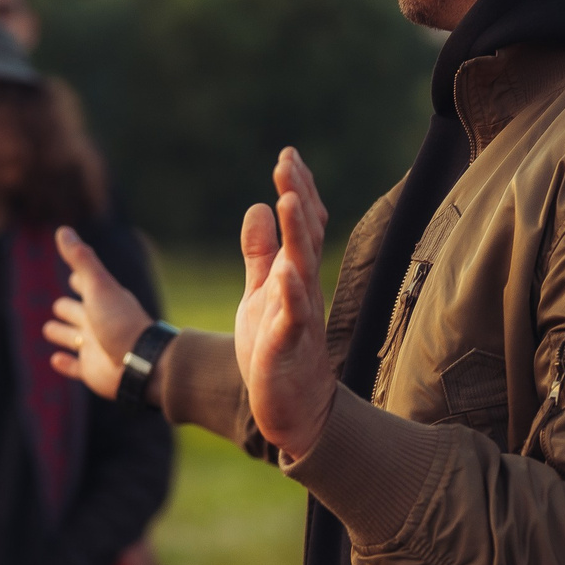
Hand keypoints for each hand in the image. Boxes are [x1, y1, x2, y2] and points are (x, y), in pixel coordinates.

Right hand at [45, 227, 153, 398]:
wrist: (140, 362)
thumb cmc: (118, 320)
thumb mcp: (97, 285)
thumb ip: (80, 259)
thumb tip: (62, 230)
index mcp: (102, 301)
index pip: (87, 286)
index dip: (79, 280)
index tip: (75, 276)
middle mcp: (98, 323)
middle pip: (77, 313)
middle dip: (68, 309)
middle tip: (59, 306)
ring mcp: (95, 348)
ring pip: (74, 339)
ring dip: (62, 334)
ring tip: (50, 329)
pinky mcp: (91, 372)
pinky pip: (75, 367)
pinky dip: (65, 363)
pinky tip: (56, 359)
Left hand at [235, 148, 336, 454]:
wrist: (295, 409)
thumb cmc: (278, 349)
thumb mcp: (260, 293)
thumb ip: (260, 253)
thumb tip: (258, 207)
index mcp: (294, 276)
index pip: (301, 226)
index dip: (297, 191)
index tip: (288, 156)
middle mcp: (303, 290)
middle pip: (306, 238)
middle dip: (299, 198)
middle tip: (288, 163)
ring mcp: (299, 318)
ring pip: (303, 270)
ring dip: (298, 236)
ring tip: (289, 200)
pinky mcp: (288, 348)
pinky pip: (292, 319)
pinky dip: (290, 296)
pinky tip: (285, 273)